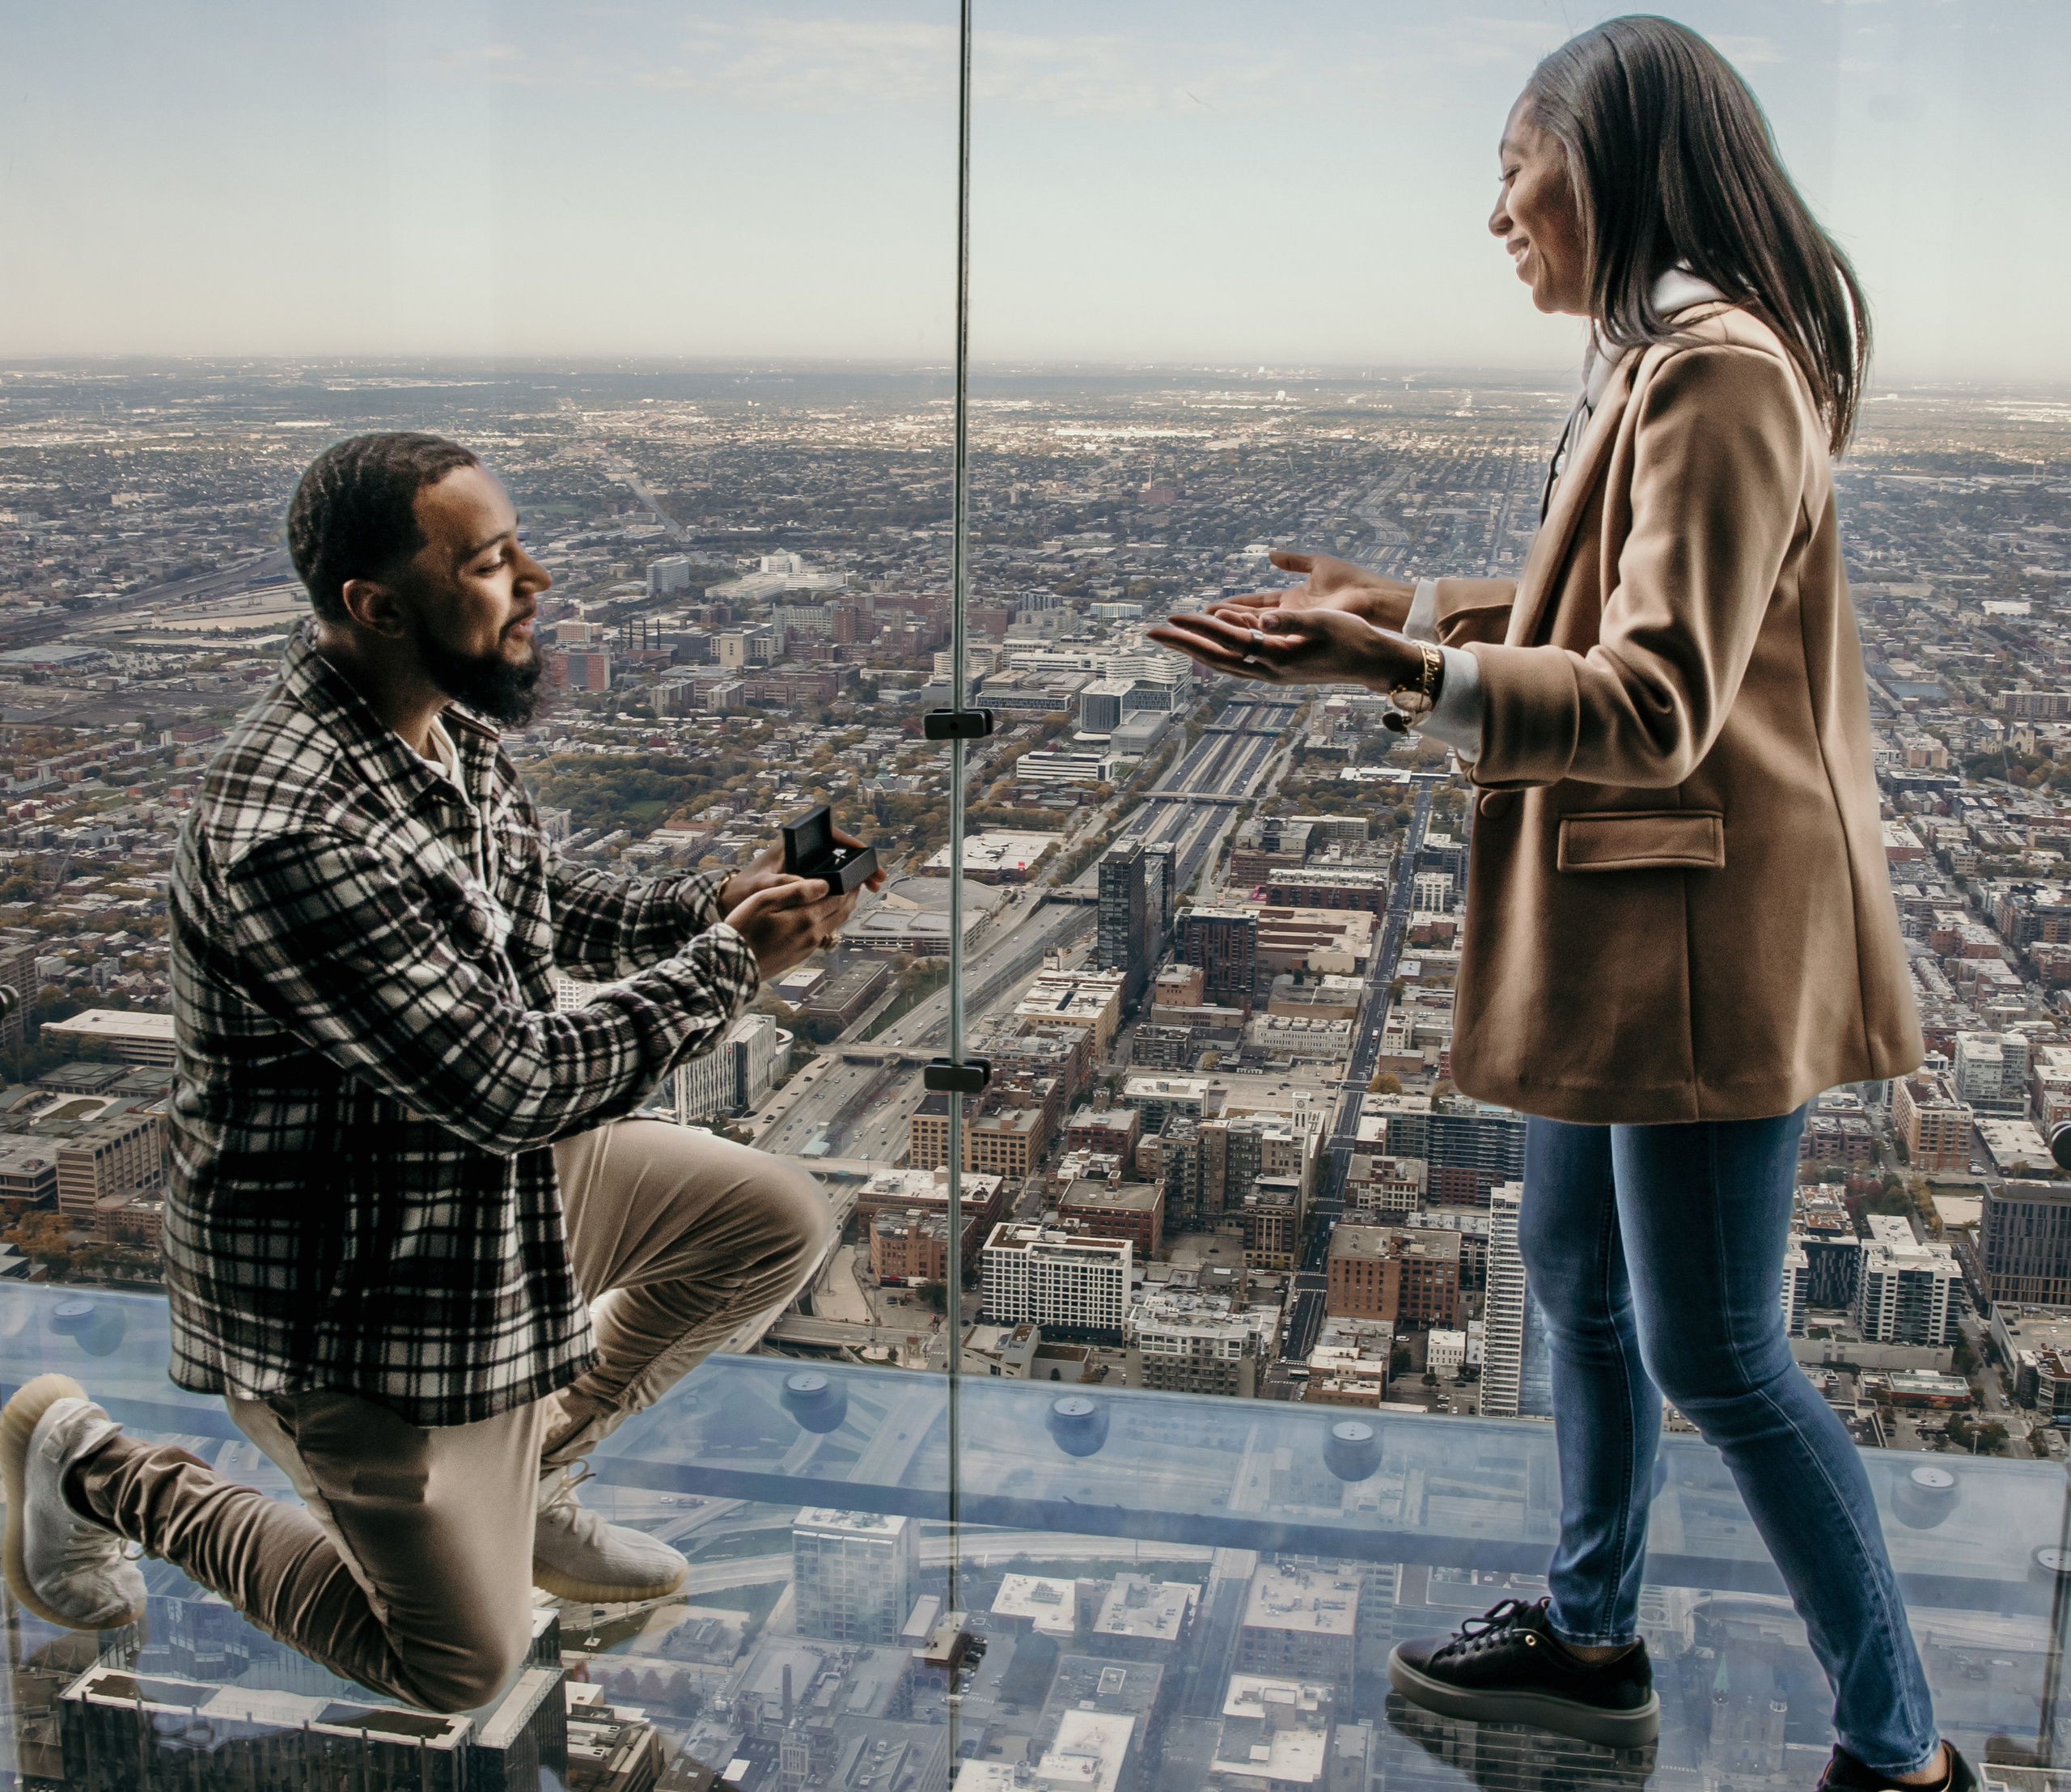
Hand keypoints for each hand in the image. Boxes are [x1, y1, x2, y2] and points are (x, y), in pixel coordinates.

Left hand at [720, 824, 885, 910]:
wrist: (732, 902)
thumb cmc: (744, 890)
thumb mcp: (762, 887)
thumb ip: (783, 884)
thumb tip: (812, 885)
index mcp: (792, 844)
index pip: (829, 834)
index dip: (851, 844)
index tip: (866, 855)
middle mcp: (801, 851)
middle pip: (839, 850)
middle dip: (861, 863)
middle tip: (878, 878)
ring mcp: (805, 865)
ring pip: (838, 864)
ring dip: (857, 874)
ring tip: (872, 887)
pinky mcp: (805, 879)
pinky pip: (832, 877)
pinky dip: (846, 885)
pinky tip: (856, 895)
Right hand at [724, 878, 862, 979]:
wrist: (732, 963)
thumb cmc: (743, 929)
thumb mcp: (764, 900)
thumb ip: (796, 890)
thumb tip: (825, 884)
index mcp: (806, 918)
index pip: (839, 897)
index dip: (849, 884)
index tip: (854, 874)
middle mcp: (813, 934)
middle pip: (841, 911)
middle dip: (850, 896)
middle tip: (855, 883)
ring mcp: (808, 947)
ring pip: (834, 924)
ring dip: (842, 909)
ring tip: (844, 895)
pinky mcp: (800, 955)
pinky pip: (822, 934)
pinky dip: (829, 920)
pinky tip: (823, 914)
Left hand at [1147, 606, 1422, 691]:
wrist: (1374, 663)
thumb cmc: (1354, 638)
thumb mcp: (1325, 623)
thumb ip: (1293, 621)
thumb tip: (1261, 619)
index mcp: (1276, 658)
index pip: (1225, 641)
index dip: (1196, 629)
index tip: (1169, 618)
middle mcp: (1269, 670)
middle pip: (1215, 657)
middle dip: (1182, 644)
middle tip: (1150, 631)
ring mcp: (1273, 672)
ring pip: (1224, 662)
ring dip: (1197, 649)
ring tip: (1173, 638)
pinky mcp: (1279, 669)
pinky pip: (1239, 661)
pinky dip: (1219, 652)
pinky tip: (1211, 646)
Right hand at [1209, 550, 1413, 631]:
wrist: (1372, 598)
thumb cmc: (1351, 582)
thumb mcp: (1316, 564)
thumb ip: (1292, 560)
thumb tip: (1270, 554)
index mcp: (1292, 601)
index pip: (1255, 604)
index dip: (1233, 605)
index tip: (1210, 607)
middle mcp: (1288, 617)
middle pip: (1248, 619)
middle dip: (1223, 620)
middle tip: (1195, 621)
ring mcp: (1292, 626)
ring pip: (1253, 628)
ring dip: (1228, 626)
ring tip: (1203, 625)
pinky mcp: (1299, 632)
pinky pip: (1267, 631)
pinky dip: (1247, 630)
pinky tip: (1225, 629)